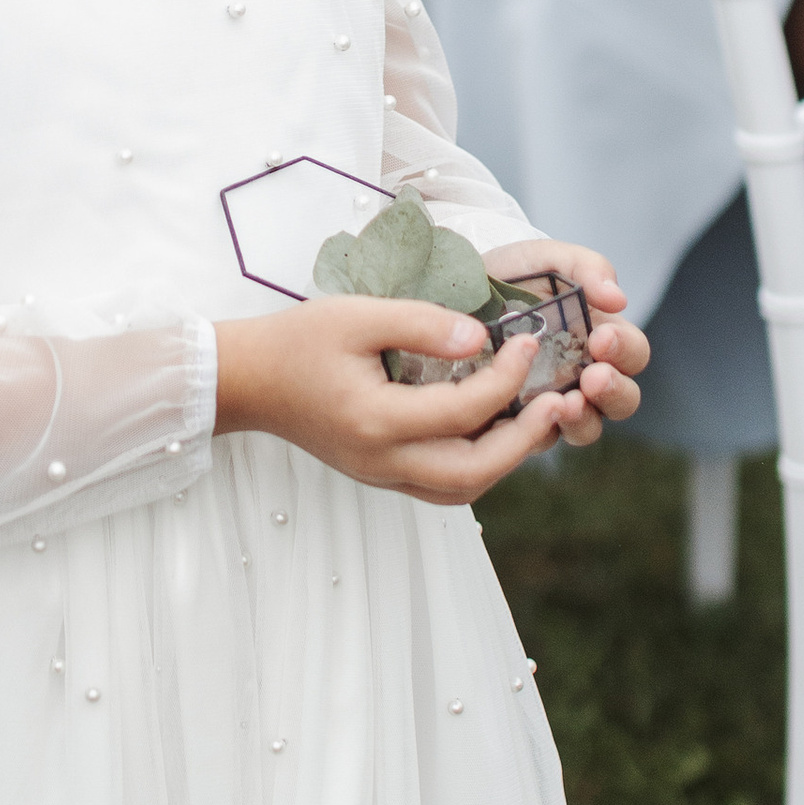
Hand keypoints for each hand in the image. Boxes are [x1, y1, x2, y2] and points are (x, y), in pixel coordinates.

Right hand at [214, 296, 579, 503]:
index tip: (527, 343)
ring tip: (535, 418)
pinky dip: (478, 464)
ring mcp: (380, 475)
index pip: (461, 412)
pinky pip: (442, 486)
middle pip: (472, 472)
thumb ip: (421, 324)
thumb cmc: (297, 341)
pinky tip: (494, 430)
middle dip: (524, 439)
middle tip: (556, 401)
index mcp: (375, 420)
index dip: (505, 378)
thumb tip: (482, 338)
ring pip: (461, 489)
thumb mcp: (356, 315)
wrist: (247, 381)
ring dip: (506, 459)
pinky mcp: (379, 474)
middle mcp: (381, 460)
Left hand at [483, 239, 649, 448]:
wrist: (455, 295)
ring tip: (568, 403)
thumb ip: (585, 266)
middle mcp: (584, 375)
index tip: (602, 337)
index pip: (633, 353)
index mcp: (600, 337)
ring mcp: (554, 402)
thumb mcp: (545, 259)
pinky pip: (539, 439)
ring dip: (584, 418)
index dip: (624, 349)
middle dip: (614, 389)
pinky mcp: (520, 423)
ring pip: (588, 427)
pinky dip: (539, 431)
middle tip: (594, 376)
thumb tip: (618, 297)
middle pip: (623, 399)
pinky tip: (528, 417)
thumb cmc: (511, 276)